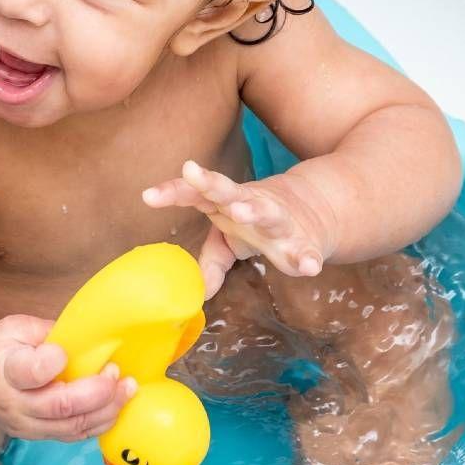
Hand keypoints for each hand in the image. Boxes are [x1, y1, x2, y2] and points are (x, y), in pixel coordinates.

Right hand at [0, 314, 136, 440]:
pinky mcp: (38, 436)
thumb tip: (87, 334)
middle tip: (117, 373)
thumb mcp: (12, 327)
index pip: (30, 373)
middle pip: (61, 407)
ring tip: (127, 389)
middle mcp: (14, 404)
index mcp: (2, 370)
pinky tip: (115, 405)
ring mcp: (26, 426)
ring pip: (73, 427)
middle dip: (98, 392)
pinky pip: (74, 435)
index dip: (53, 363)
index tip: (65, 352)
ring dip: (107, 410)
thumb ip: (47, 331)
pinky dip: (100, 422)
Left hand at [142, 160, 337, 297]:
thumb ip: (211, 260)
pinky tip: (309, 267)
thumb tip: (198, 291)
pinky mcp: (304, 241)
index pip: (196, 193)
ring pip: (266, 212)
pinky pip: (305, 250)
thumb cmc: (257, 224)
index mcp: (226, 202)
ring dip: (253, 211)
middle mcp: (251, 204)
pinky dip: (308, 258)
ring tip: (240, 212)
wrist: (316, 209)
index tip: (148, 196)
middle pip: (228, 190)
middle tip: (192, 173)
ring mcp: (279, 220)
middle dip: (210, 183)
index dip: (173, 192)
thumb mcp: (229, 240)